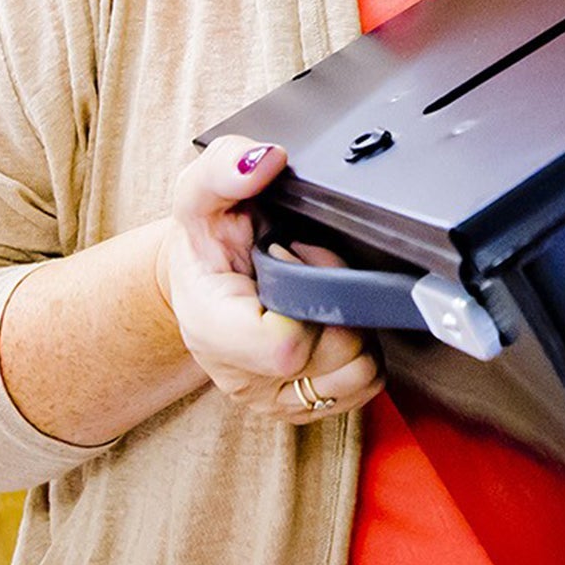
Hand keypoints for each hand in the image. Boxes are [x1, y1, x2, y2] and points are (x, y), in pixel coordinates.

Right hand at [156, 135, 382, 424]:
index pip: (287, 345)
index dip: (310, 287)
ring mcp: (273, 396)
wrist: (204, 275)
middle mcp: (241, 375)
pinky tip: (328, 318)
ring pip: (358, 372)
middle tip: (307, 262)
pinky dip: (360, 348)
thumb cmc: (205, 237)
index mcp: (212, 328)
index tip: (293, 251)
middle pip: (334, 353)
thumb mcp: (200, 191)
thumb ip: (224, 167)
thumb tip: (265, 159)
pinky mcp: (301, 405)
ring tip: (317, 292)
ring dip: (352, 322)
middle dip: (337, 297)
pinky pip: (364, 387)